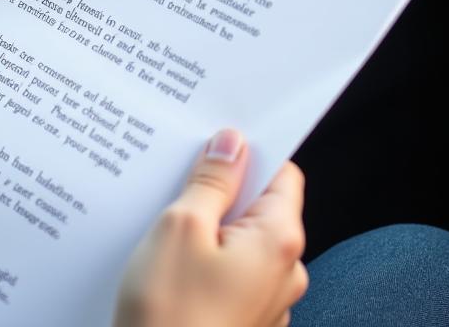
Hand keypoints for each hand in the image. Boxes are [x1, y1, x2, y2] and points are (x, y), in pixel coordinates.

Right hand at [114, 129, 307, 326]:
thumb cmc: (169, 316)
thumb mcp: (181, 227)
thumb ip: (211, 181)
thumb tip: (231, 144)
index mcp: (279, 241)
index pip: (281, 173)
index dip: (247, 152)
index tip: (212, 140)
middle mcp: (285, 273)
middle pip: (258, 206)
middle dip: (219, 190)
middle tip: (175, 181)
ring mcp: (266, 303)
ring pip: (240, 240)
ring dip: (207, 226)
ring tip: (163, 225)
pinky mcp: (241, 321)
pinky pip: (230, 272)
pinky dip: (204, 259)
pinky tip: (168, 262)